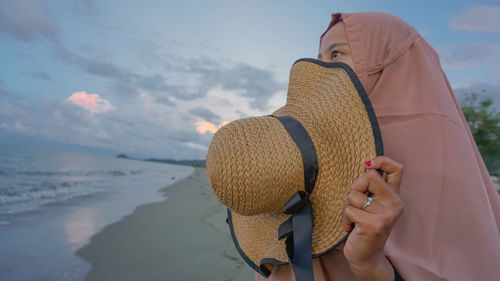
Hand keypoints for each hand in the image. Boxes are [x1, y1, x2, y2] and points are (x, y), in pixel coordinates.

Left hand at [341, 156, 404, 280]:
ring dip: (346, 206)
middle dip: (354, 187)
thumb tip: (366, 164)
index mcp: (395, 196)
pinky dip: (344, 219)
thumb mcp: (371, 204)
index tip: (367, 165)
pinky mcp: (374, 225)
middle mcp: (395, 204)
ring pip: (354, 194)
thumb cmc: (364, 227)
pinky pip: (349, 209)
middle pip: (369, 176)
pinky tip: (351, 228)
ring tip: (353, 219)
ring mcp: (386, 215)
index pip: (397, 168)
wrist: (367, 257)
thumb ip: (371, 187)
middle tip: (354, 204)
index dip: (382, 160)